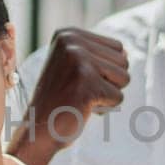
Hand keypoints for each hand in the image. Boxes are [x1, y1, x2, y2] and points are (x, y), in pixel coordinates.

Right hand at [16, 28, 129, 148]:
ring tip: (83, 98)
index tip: (79, 79)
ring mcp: (78, 61)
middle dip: (110, 82)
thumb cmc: (61, 100)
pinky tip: (82, 108)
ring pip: (124, 77)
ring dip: (108, 94)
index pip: (117, 47)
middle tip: (82, 90)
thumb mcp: (75, 68)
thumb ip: (100, 55)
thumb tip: (126, 52)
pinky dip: (105, 108)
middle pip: (123, 60)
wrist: (39, 129)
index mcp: (68, 34)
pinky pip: (118, 97)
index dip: (106, 69)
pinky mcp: (86, 83)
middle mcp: (71, 42)